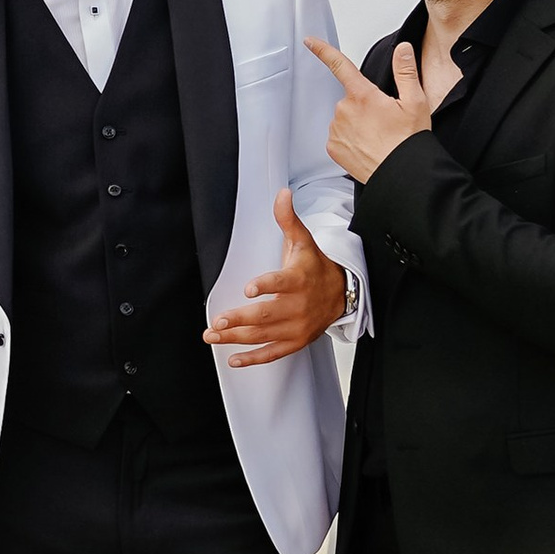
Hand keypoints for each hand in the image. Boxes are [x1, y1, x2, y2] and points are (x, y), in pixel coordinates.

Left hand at [207, 191, 348, 365]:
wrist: (342, 294)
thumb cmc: (315, 267)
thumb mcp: (303, 241)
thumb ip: (288, 219)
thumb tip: (282, 194)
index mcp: (299, 279)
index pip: (281, 283)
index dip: (266, 286)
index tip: (248, 289)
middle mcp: (298, 306)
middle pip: (267, 315)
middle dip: (240, 319)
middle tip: (217, 321)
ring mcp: (297, 327)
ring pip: (264, 335)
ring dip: (236, 337)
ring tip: (213, 335)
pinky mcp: (295, 342)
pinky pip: (273, 354)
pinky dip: (253, 359)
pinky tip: (233, 359)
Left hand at [307, 34, 435, 184]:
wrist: (401, 174)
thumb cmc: (408, 141)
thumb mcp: (415, 102)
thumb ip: (405, 72)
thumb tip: (402, 50)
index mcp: (363, 95)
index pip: (340, 65)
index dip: (323, 51)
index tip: (310, 41)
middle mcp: (345, 110)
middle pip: (350, 98)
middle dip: (364, 106)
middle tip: (384, 121)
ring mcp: (337, 130)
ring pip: (344, 118)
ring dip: (357, 124)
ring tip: (377, 137)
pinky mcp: (333, 148)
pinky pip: (338, 136)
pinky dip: (350, 140)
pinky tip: (366, 147)